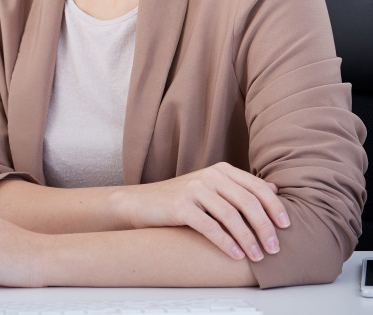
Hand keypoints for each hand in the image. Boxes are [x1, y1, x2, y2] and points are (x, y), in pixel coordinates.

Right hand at [114, 162, 288, 261]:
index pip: (257, 187)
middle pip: (248, 202)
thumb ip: (240, 187)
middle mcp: (210, 176)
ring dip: (249, 239)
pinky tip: (236, 255)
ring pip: (232, 216)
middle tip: (274, 249)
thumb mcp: (212, 188)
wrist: (141, 203)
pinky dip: (226, 242)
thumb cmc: (180, 200)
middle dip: (265, 228)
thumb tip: (274, 189)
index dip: (275, 207)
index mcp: (221, 170)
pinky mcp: (181, 205)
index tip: (286, 227)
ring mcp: (194, 189)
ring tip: (258, 256)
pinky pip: (210, 226)